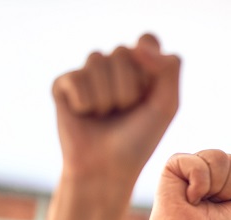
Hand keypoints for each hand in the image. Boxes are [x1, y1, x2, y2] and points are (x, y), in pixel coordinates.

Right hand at [52, 34, 179, 197]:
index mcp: (141, 66)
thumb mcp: (166, 105)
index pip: (147, 40)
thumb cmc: (139, 139)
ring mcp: (87, 73)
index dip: (149, 63)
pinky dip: (86, 103)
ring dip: (108, 97)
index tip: (149, 91)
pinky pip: (76, 78)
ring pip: (97, 60)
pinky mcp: (63, 84)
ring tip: (107, 115)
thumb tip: (138, 45)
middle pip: (122, 51)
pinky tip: (86, 116)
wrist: (108, 168)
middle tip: (126, 111)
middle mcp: (113, 65)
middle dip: (129, 88)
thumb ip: (167, 70)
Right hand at [149, 150, 230, 219]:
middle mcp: (214, 165)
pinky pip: (198, 164)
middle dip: (230, 190)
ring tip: (202, 200)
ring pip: (220, 158)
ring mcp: (196, 162)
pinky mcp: (176, 163)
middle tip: (213, 204)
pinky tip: (190, 197)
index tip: (230, 206)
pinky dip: (198, 185)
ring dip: (215, 187)